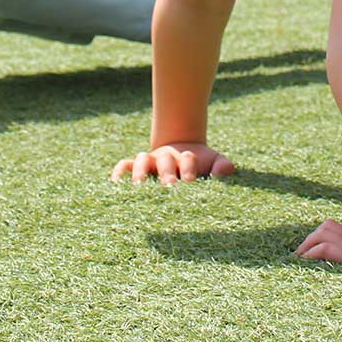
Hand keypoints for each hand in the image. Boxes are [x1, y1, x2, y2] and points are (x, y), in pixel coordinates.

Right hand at [111, 142, 233, 185]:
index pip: (187, 158)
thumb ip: (222, 165)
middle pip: (164, 160)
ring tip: (139, 187)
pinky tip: (115, 184)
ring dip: (140, 172)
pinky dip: (119, 172)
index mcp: (185, 157)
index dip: (188, 167)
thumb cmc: (201, 164)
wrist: (183, 153)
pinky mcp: (135, 167)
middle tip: (169, 187)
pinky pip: (123, 165)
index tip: (190, 181)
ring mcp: (149, 161)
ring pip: (141, 160)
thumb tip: (226, 171)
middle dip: (166, 173)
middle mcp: (165, 157)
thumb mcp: (214, 161)